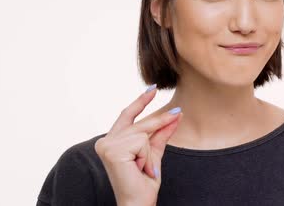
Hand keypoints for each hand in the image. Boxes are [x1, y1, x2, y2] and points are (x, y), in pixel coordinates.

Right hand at [94, 85, 182, 204]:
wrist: (138, 202)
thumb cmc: (143, 182)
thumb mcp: (153, 153)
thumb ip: (161, 133)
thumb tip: (176, 114)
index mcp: (111, 141)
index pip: (127, 115)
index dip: (141, 101)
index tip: (153, 88)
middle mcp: (104, 141)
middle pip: (139, 124)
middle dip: (160, 122)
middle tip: (178, 113)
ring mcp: (106, 145)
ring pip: (142, 133)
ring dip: (148, 152)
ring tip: (142, 168)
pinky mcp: (113, 150)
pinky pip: (141, 142)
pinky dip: (145, 156)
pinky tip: (138, 168)